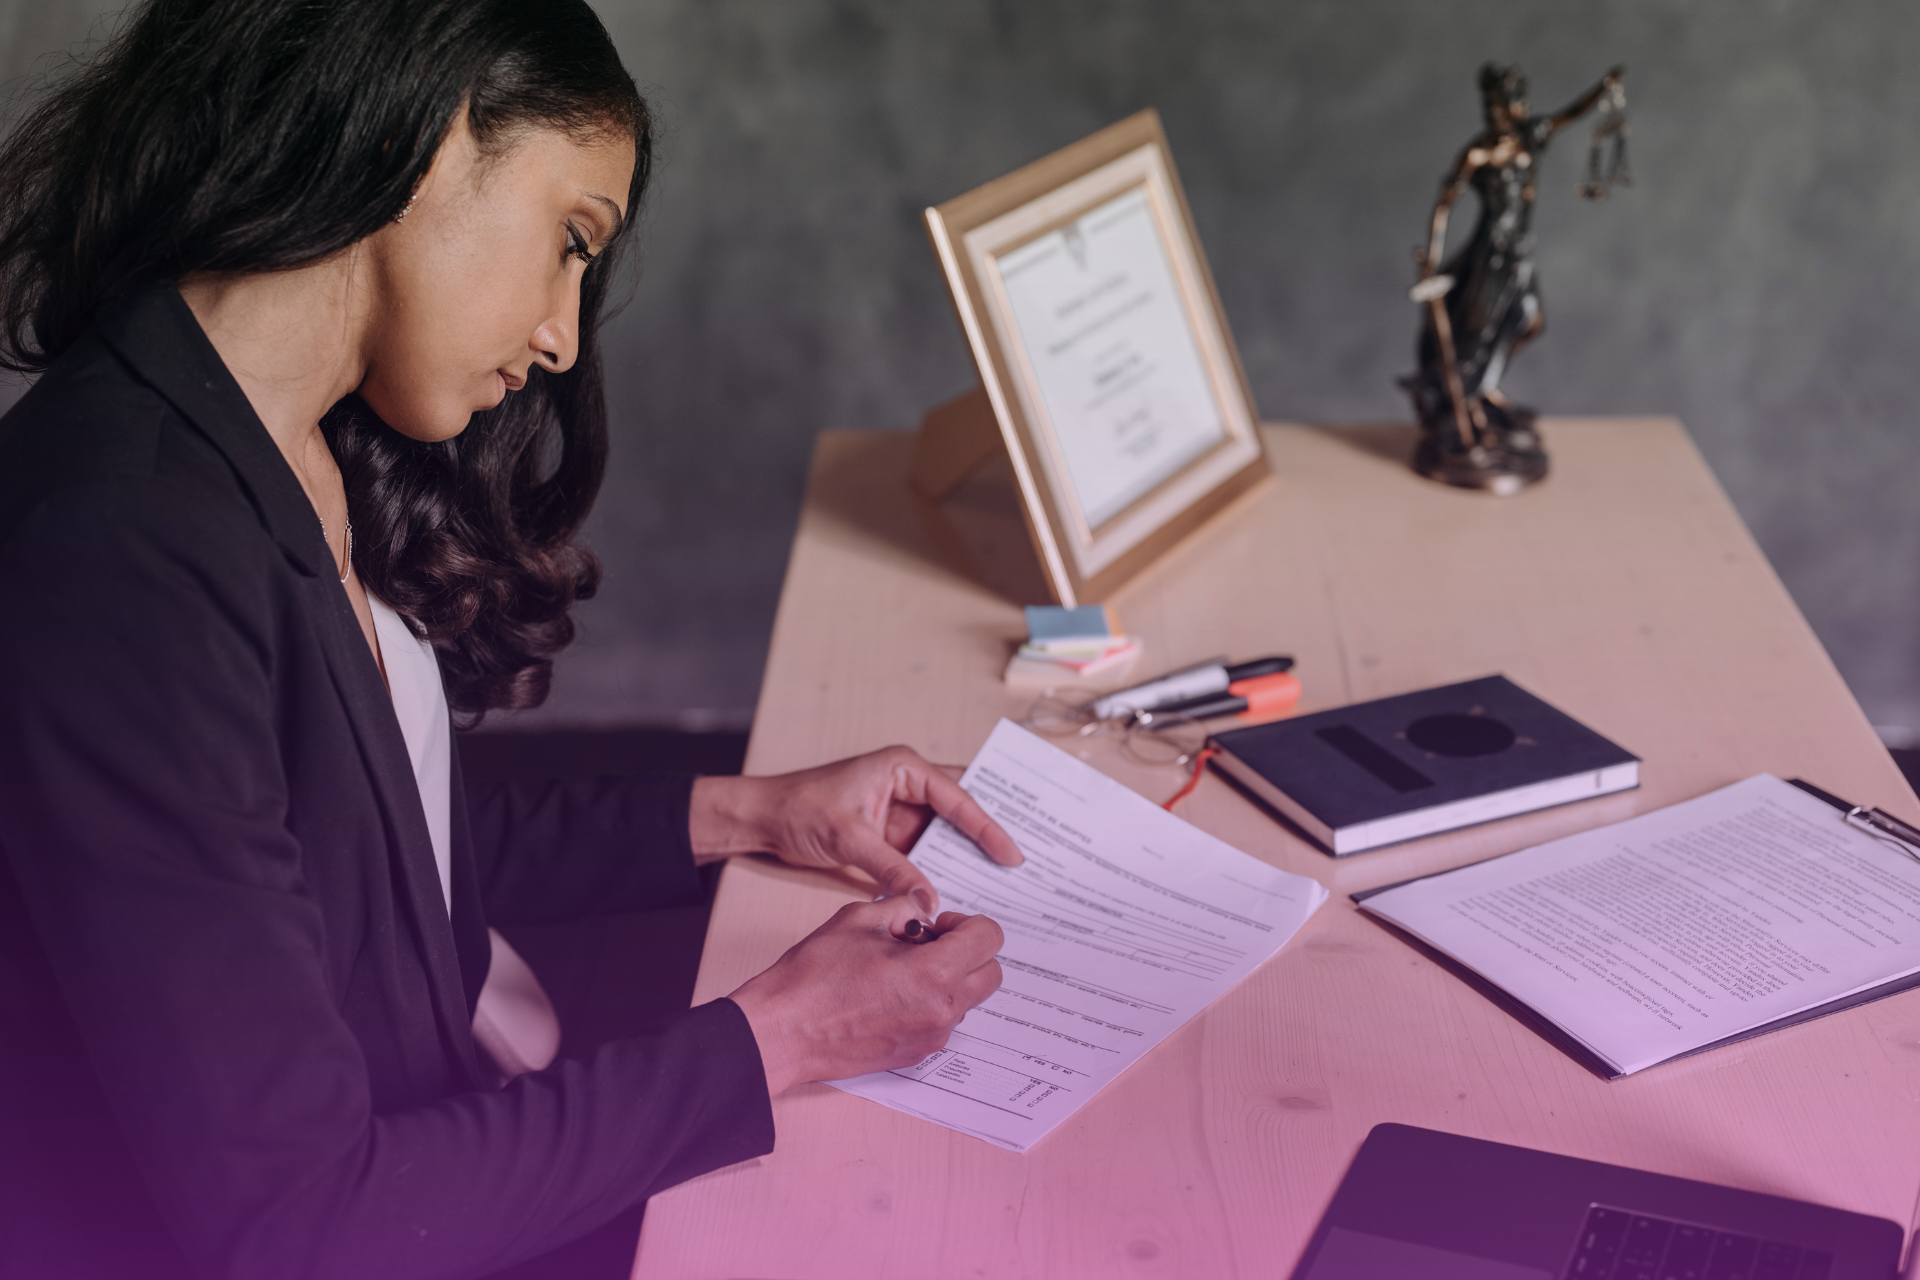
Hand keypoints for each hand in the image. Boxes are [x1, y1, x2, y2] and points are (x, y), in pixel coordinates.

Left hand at [689, 745, 1023, 918]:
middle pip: (962, 812)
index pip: (958, 797)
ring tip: (1003, 884)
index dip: (988, 827)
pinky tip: (963, 891)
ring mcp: (902, 813)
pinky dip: (943, 871)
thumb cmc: (799, 809)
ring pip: (948, 836)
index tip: (1012, 855)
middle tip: (1025, 865)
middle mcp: (909, 785)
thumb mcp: (848, 838)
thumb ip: (891, 868)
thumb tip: (927, 898)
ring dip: (969, 858)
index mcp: (904, 767)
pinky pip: (928, 854)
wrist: (763, 819)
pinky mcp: (893, 837)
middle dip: (990, 836)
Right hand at [728, 899, 1004, 1093]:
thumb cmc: (813, 975)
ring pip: (968, 999)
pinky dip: (931, 1002)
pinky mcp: (915, 1055)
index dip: (964, 923)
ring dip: (950, 978)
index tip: (935, 926)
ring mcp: (931, 1037)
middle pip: (991, 973)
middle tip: (926, 944)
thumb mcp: (859, 919)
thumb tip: (923, 912)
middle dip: (967, 951)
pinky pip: (944, 1021)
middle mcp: (942, 1010)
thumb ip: (903, 907)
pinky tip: (891, 995)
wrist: (782, 1031)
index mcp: (934, 973)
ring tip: (901, 970)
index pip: (989, 938)